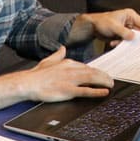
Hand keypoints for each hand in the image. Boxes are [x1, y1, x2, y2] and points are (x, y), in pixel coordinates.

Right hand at [0, 46, 114, 113]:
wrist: (27, 83)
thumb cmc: (36, 75)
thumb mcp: (48, 61)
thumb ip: (58, 55)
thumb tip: (63, 48)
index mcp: (67, 63)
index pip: (87, 66)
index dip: (97, 71)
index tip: (103, 75)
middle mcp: (71, 69)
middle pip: (93, 72)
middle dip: (104, 76)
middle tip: (112, 80)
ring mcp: (70, 80)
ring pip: (92, 79)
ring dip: (104, 81)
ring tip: (111, 84)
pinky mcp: (67, 90)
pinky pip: (85, 91)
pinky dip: (97, 91)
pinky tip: (104, 92)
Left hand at [68, 9, 139, 46]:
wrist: (91, 26)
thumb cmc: (102, 22)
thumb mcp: (114, 26)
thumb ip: (124, 32)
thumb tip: (133, 37)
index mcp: (130, 15)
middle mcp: (130, 21)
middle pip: (138, 32)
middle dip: (136, 39)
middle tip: (137, 46)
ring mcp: (126, 28)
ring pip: (132, 38)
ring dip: (125, 42)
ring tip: (116, 42)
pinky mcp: (121, 34)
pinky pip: (125, 41)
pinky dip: (120, 43)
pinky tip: (113, 43)